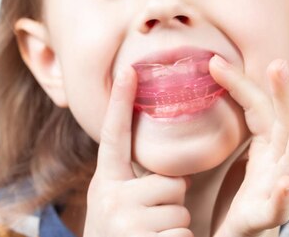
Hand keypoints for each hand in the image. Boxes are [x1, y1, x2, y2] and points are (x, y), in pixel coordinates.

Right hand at [83, 65, 193, 236]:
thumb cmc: (119, 236)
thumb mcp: (115, 204)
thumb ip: (133, 182)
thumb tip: (174, 173)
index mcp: (105, 183)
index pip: (114, 136)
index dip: (120, 102)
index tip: (129, 69)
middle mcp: (109, 198)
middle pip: (170, 182)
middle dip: (170, 204)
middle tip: (149, 223)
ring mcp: (123, 222)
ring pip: (179, 210)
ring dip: (174, 228)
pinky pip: (182, 235)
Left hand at [209, 56, 288, 236]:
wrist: (233, 234)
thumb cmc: (237, 192)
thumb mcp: (232, 148)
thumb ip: (228, 115)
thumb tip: (211, 66)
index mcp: (268, 145)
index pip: (261, 108)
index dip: (242, 85)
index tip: (215, 62)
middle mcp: (277, 164)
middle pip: (287, 127)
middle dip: (286, 96)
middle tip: (279, 64)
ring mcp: (274, 191)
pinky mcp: (262, 219)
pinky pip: (277, 209)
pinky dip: (284, 197)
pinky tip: (284, 182)